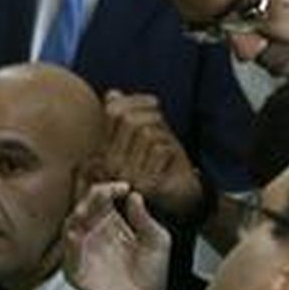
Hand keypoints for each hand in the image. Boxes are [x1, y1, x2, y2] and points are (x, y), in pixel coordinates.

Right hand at [63, 181, 170, 289]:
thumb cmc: (152, 272)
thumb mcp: (158, 241)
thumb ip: (145, 220)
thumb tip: (134, 195)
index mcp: (112, 221)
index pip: (103, 197)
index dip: (110, 188)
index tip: (124, 188)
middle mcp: (95, 232)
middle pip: (84, 207)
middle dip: (90, 198)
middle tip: (101, 194)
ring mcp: (84, 251)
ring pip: (71, 226)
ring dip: (77, 216)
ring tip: (86, 210)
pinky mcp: (77, 271)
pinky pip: (69, 257)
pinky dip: (71, 247)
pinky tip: (77, 236)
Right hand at [95, 91, 202, 218]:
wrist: (182, 195)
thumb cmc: (163, 162)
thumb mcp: (146, 134)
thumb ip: (129, 115)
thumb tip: (113, 94)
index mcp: (105, 151)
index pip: (114, 112)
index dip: (136, 101)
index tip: (155, 103)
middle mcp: (110, 166)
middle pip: (130, 120)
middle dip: (153, 117)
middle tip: (164, 126)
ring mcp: (126, 177)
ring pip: (147, 133)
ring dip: (164, 135)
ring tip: (167, 147)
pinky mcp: (144, 185)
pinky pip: (160, 149)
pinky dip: (171, 149)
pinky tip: (170, 161)